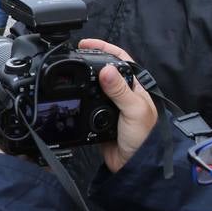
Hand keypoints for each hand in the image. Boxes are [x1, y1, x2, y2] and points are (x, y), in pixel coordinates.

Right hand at [77, 38, 157, 172]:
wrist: (136, 166)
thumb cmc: (144, 137)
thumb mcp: (133, 110)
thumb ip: (120, 90)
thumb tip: (105, 69)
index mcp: (133, 87)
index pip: (119, 59)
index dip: (103, 48)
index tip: (84, 44)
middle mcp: (121, 94)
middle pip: (103, 71)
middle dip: (88, 61)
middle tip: (71, 56)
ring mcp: (109, 108)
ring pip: (92, 88)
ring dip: (81, 81)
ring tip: (67, 75)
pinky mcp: (98, 121)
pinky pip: (85, 107)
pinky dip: (77, 101)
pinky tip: (69, 99)